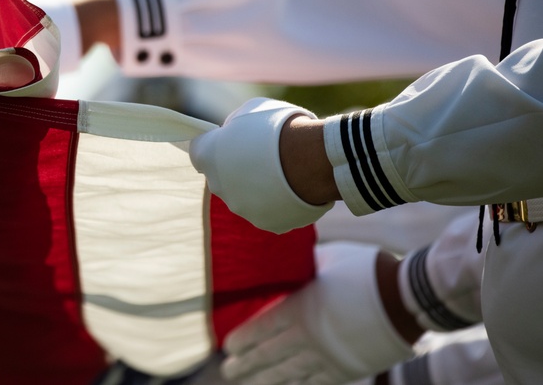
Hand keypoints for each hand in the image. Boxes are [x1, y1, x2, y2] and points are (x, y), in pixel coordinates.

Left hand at [189, 97, 331, 232]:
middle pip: (222, 177)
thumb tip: (235, 131)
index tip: (230, 141)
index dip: (215, 145)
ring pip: (246, 197)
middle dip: (237, 168)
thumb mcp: (252, 110)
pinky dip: (279, 202)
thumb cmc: (281, 127)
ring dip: (259, 187)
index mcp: (207, 156)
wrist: (312, 158)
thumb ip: (236, 124)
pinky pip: (271, 211)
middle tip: (263, 156)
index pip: (199, 151)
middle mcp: (218, 187)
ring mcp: (242, 208)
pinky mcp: (268, 224)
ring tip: (284, 172)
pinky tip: (295, 188)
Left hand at [221, 242, 414, 384]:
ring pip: (288, 373)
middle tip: (228, 370)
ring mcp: (327, 357)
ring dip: (265, 379)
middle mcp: (307, 337)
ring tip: (248, 382)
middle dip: (246, 364)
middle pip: (269, 355)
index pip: (261, 328)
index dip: (243, 339)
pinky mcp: (347, 370)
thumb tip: (288, 265)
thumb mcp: (327, 261)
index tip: (228, 346)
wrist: (407, 299)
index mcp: (299, 308)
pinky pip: (315, 382)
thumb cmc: (365, 271)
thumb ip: (304, 268)